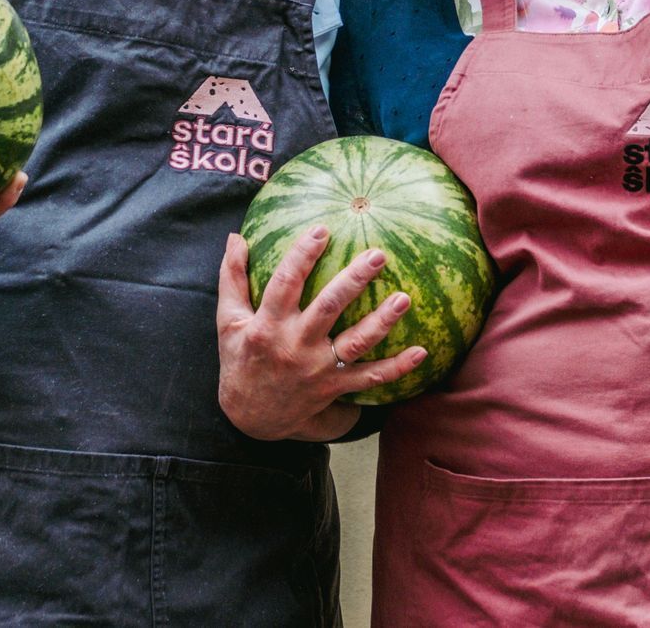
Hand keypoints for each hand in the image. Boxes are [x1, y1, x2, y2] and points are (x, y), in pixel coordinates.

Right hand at [215, 227, 427, 441]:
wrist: (252, 418)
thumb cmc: (242, 359)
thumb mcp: (228, 321)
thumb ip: (232, 278)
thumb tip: (235, 236)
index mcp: (267, 326)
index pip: (285, 284)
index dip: (302, 256)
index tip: (322, 230)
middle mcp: (295, 346)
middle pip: (329, 308)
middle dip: (354, 280)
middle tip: (378, 254)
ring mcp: (317, 369)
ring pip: (355, 343)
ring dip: (382, 322)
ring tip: (404, 298)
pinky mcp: (334, 387)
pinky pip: (370, 378)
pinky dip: (396, 368)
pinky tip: (421, 352)